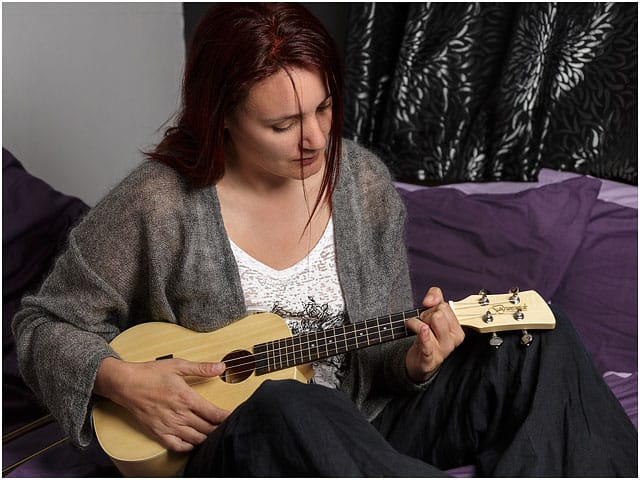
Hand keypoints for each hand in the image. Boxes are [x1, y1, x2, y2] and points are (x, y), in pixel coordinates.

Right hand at [95, 357, 229, 451]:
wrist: (125, 384)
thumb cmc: (150, 373)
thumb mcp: (178, 365)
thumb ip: (201, 368)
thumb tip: (221, 367)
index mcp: (186, 398)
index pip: (213, 413)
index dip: (226, 417)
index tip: (234, 416)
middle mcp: (179, 415)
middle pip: (207, 428)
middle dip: (219, 427)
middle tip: (227, 425)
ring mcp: (168, 426)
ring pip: (196, 439)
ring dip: (207, 437)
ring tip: (213, 432)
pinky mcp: (158, 432)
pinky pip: (178, 446)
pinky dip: (189, 446)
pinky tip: (194, 440)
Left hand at [405, 287, 464, 382]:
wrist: (419, 360)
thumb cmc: (428, 335)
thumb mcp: (434, 313)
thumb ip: (435, 296)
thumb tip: (430, 299)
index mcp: (457, 329)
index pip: (444, 306)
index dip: (432, 308)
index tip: (429, 316)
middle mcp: (453, 340)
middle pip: (437, 315)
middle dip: (425, 315)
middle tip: (422, 323)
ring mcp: (442, 350)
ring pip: (428, 325)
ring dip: (416, 324)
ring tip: (416, 329)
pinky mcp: (429, 358)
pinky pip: (427, 344)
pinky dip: (423, 336)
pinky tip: (423, 330)